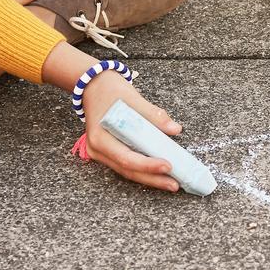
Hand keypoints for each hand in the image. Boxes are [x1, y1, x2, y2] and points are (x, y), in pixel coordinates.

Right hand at [79, 70, 183, 191]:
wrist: (93, 85)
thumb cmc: (111, 90)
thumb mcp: (133, 98)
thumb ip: (153, 115)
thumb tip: (175, 129)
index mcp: (100, 137)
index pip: (126, 157)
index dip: (148, 165)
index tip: (168, 165)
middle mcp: (97, 149)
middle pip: (127, 170)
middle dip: (152, 178)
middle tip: (174, 184)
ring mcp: (101, 152)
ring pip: (127, 170)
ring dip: (149, 177)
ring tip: (170, 182)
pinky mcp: (108, 152)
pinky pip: (126, 164)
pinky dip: (143, 169)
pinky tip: (159, 173)